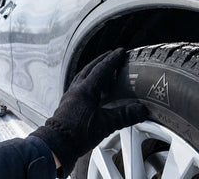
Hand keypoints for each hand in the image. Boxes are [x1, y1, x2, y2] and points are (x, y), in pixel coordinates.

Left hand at [31, 48, 147, 175]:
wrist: (57, 145)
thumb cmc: (77, 133)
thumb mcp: (106, 124)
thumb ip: (125, 116)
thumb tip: (141, 110)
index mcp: (85, 90)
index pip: (101, 69)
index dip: (112, 60)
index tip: (120, 52)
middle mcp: (76, 89)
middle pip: (89, 69)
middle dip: (101, 61)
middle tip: (110, 55)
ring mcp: (70, 96)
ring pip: (82, 77)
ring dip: (92, 70)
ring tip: (101, 70)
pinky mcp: (67, 105)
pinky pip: (78, 87)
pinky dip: (86, 83)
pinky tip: (90, 90)